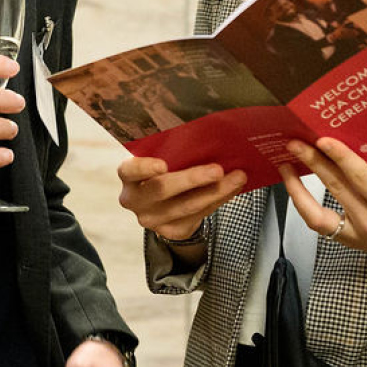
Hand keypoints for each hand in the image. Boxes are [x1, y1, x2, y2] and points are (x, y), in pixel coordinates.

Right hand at [117, 156, 245, 241]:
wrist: (161, 202)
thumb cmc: (162, 169)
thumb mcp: (157, 157)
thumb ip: (170, 150)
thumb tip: (206, 135)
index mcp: (129, 176)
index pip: (130, 170)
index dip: (145, 167)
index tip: (163, 164)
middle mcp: (135, 200)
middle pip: (164, 189)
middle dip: (194, 179)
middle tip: (218, 170)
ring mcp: (152, 220)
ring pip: (187, 206)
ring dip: (216, 191)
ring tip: (237, 177)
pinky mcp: (172, 231)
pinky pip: (200, 216)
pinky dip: (219, 200)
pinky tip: (232, 189)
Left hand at [281, 137, 366, 283]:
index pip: (359, 176)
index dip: (339, 155)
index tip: (322, 138)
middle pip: (335, 187)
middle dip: (312, 162)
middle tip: (295, 143)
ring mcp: (360, 236)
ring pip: (319, 213)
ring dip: (298, 189)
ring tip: (285, 166)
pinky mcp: (355, 242)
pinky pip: (323, 227)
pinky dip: (307, 208)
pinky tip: (297, 190)